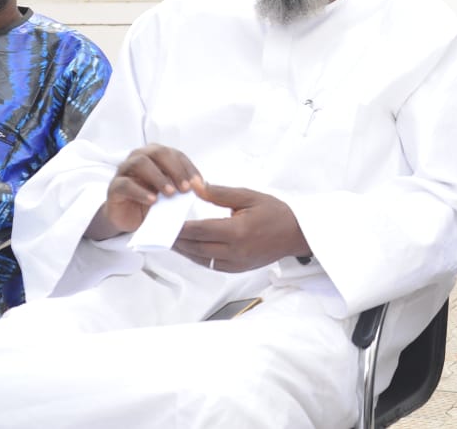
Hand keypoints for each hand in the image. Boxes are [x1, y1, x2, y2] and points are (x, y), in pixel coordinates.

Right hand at [86, 144, 202, 239]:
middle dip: (175, 169)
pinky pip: (125, 184)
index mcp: (156, 155)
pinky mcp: (114, 187)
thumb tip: (202, 187)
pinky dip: (140, 191)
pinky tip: (153, 201)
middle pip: (158, 153)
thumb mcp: (171, 193)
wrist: (129, 217)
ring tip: (170, 193)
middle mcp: (140, 157)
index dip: (188, 167)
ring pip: (140, 163)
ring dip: (158, 177)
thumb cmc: (153, 200)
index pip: (176, 155)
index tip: (199, 183)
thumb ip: (183, 186)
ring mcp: (124, 171)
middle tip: (186, 188)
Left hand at [172, 183, 309, 272]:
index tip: (164, 221)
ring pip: (200, 258)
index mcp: (237, 231)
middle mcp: (235, 251)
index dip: (179, 227)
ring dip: (183, 249)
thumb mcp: (248, 196)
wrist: (296, 234)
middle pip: (195, 246)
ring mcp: (235, 263)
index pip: (199, 230)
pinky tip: (189, 247)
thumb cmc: (275, 213)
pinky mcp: (237, 269)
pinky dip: (196, 256)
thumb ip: (219, 193)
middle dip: (176, 239)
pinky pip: (210, 264)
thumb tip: (196, 187)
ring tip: (169, 239)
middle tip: (160, 231)